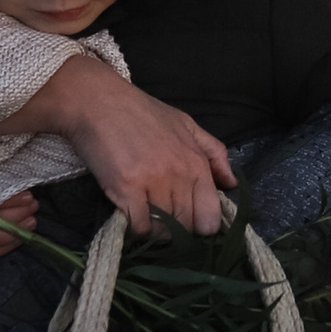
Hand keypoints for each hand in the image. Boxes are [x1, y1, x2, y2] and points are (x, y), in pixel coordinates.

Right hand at [21, 63, 234, 235]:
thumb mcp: (186, 124)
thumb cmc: (142, 112)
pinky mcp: (125, 188)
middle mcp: (178, 174)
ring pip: (164, 228)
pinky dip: (137, 227)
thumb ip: (213, 153)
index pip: (211, 213)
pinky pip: (139, 225)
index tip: (191, 223)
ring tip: (148, 216)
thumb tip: (232, 184)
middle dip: (178, 229)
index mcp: (196, 161)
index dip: (203, 225)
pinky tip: (132, 215)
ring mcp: (152, 182)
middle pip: (187, 224)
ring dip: (156, 229)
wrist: (98, 102)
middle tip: (165, 220)